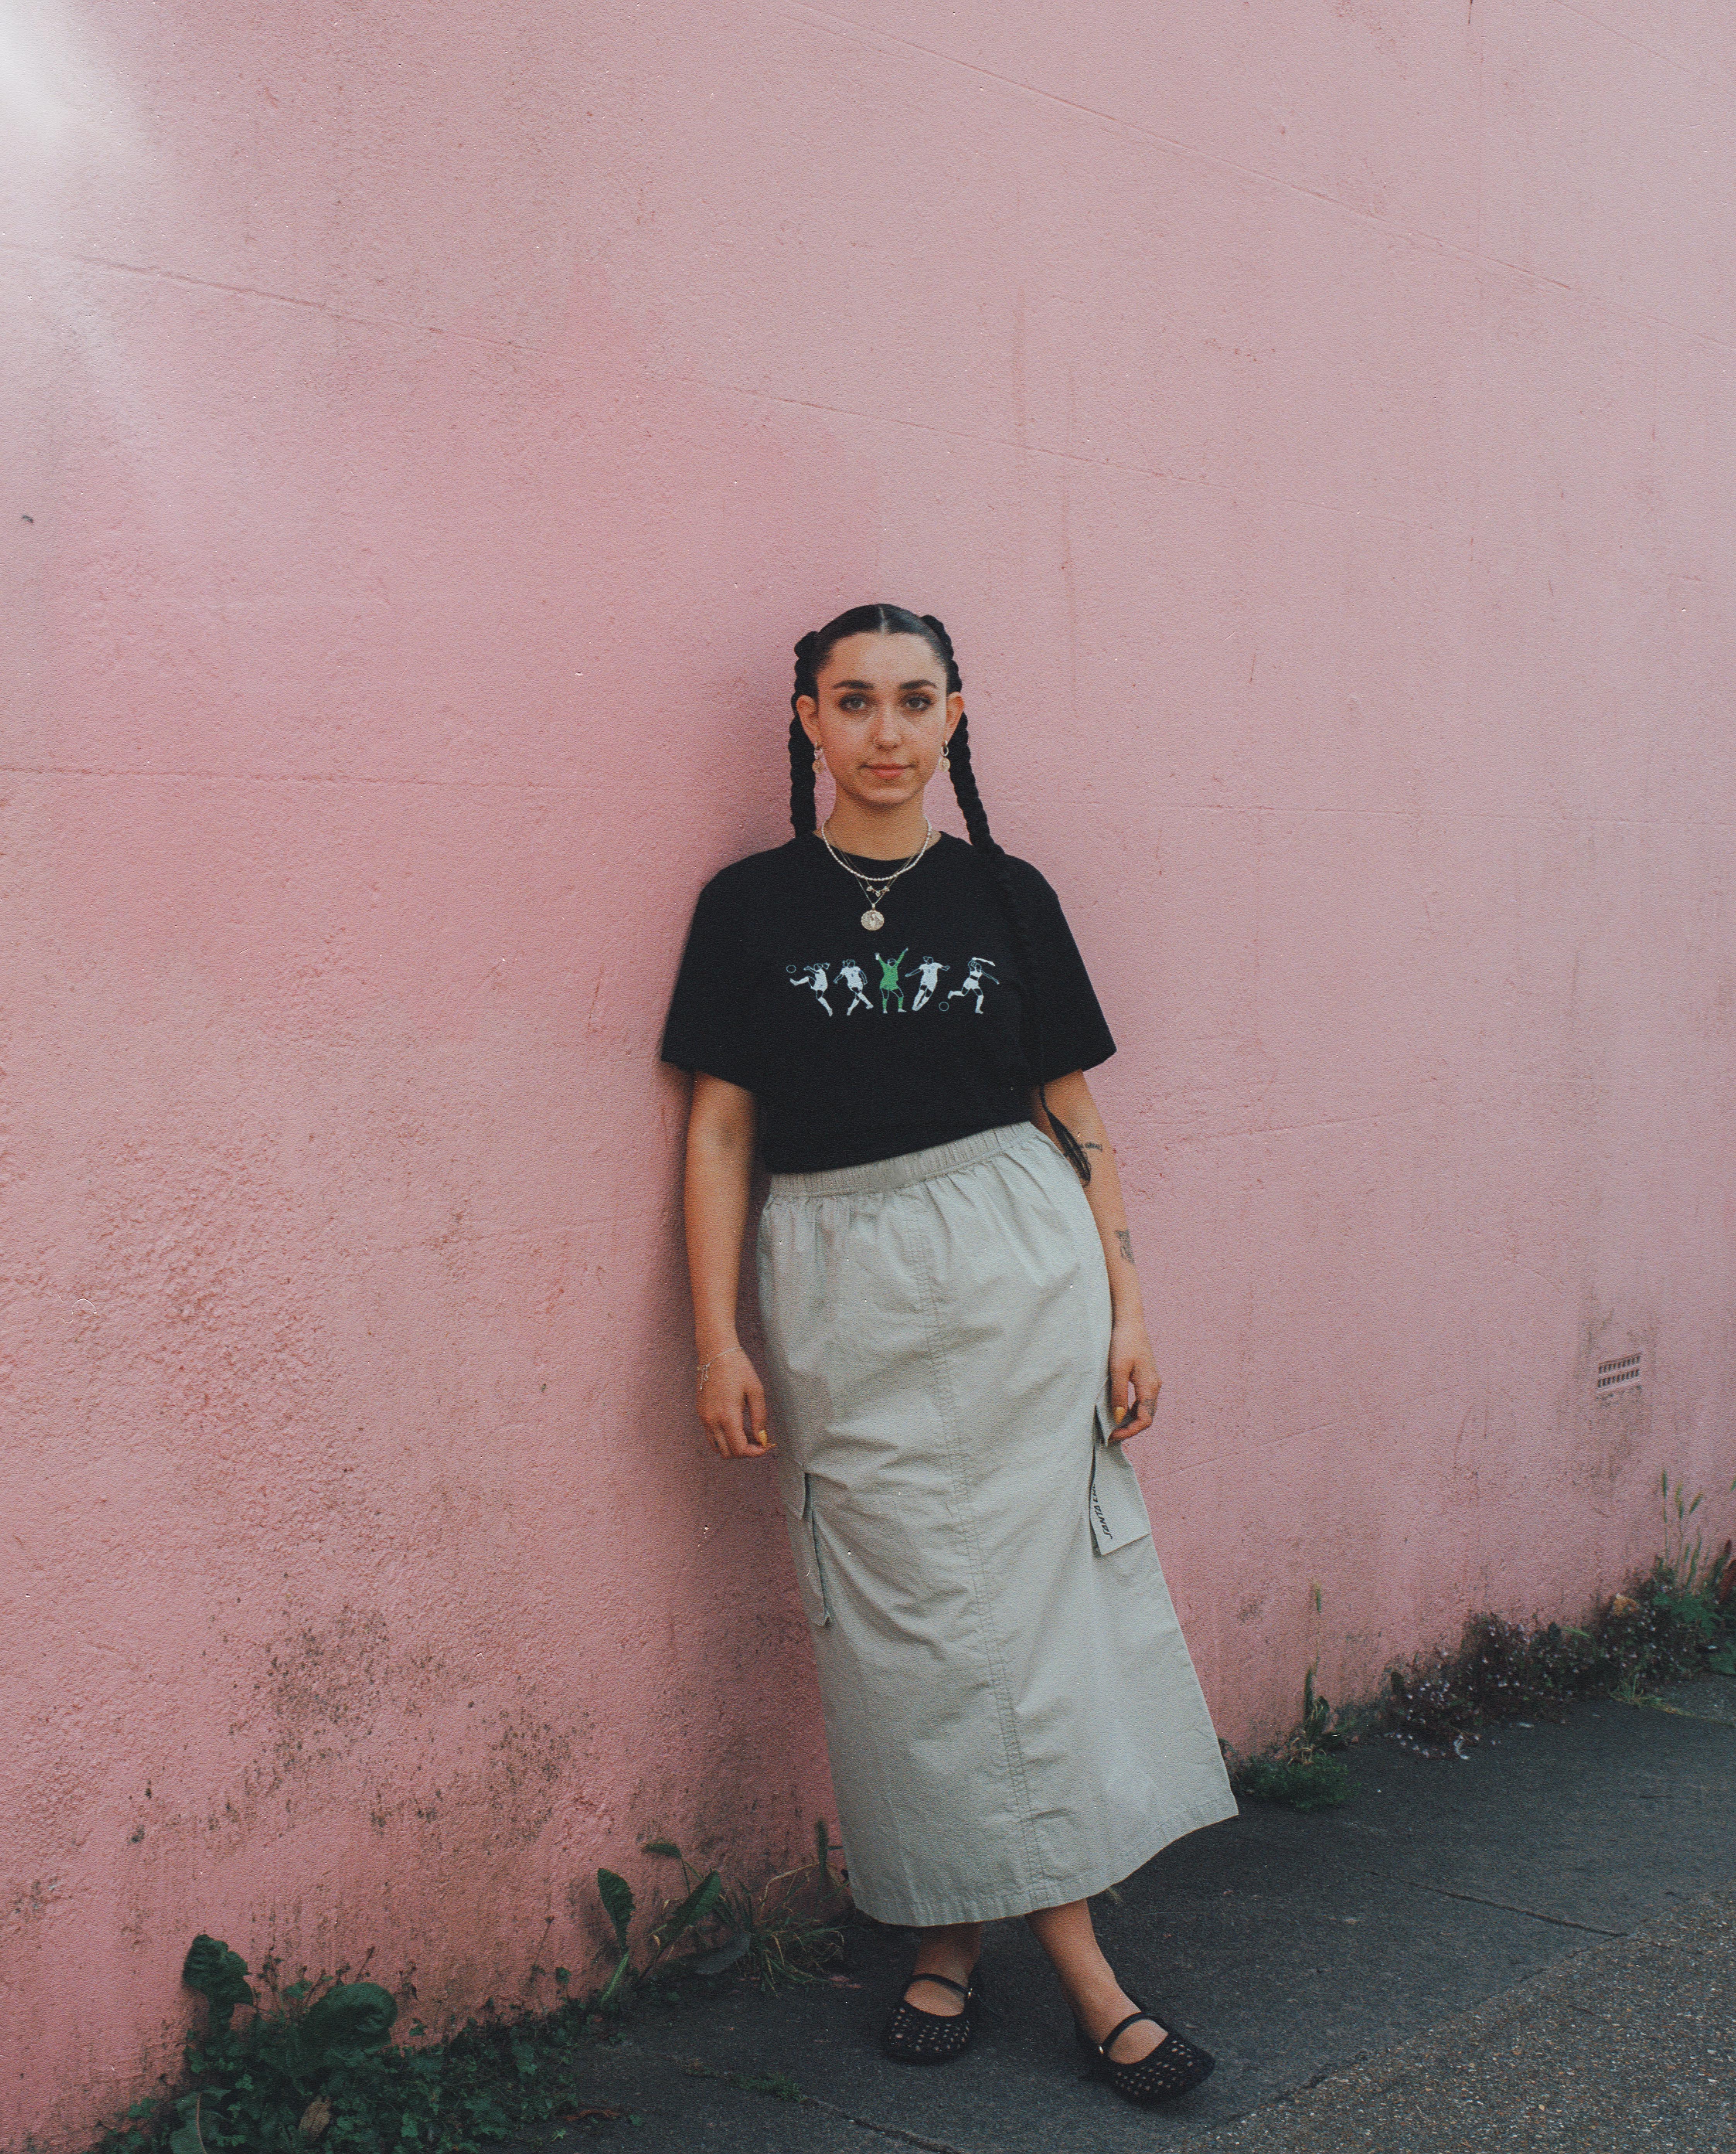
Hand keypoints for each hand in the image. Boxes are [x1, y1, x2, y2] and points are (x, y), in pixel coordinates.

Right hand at [696, 1342, 773, 1459]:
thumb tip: (762, 1438)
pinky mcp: (701, 1413)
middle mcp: (711, 1420)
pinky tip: (737, 1425)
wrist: (716, 1352)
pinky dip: (724, 1437)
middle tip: (759, 1439)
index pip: (739, 1449)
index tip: (766, 1445)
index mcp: (727, 1415)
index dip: (755, 1452)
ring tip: (749, 1432)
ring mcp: (704, 1417)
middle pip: (728, 1453)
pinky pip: (711, 1435)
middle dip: (745, 1451)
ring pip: (717, 1447)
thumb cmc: (738, 1368)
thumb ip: (760, 1418)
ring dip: (734, 1446)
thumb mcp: (756, 1391)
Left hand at [1107, 1317, 1161, 1441]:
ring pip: (1145, 1409)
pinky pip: (1142, 1400)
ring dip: (1130, 1420)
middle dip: (1129, 1429)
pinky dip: (1131, 1410)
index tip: (1112, 1436)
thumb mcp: (1117, 1370)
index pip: (1145, 1420)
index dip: (1130, 1431)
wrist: (1129, 1321)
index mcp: (1149, 1387)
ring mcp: (1152, 1381)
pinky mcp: (1146, 1376)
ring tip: (1112, 1426)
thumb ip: (1118, 1395)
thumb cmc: (1122, 1343)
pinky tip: (1118, 1410)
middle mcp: (1154, 1386)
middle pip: (1146, 1417)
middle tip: (1110, 1435)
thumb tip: (1118, 1418)